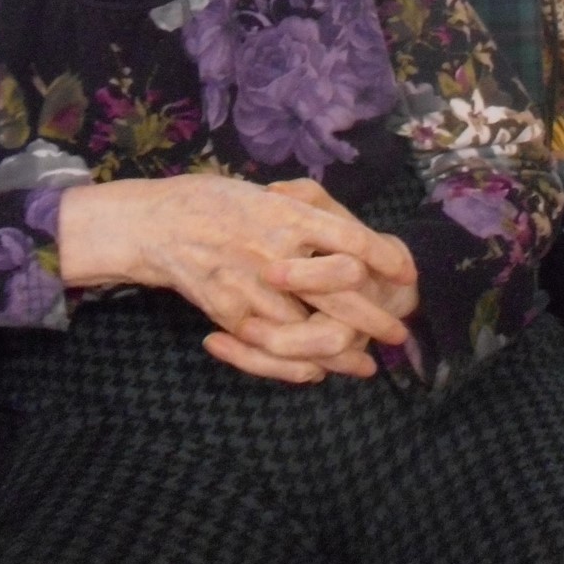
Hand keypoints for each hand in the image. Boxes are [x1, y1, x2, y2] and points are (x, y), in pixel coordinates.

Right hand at [57, 174, 414, 383]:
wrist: (157, 223)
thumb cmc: (213, 201)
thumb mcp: (265, 194)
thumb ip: (304, 211)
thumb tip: (344, 234)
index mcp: (288, 215)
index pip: (350, 239)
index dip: (383, 260)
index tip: (405, 274)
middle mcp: (276, 250)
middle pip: (340, 291)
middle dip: (374, 316)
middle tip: (396, 332)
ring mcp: (252, 285)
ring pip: (310, 331)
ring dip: (343, 352)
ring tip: (364, 362)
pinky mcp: (231, 313)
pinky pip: (273, 349)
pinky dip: (300, 365)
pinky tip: (319, 369)